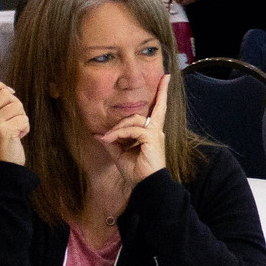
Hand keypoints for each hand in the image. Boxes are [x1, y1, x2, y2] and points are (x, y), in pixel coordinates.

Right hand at [0, 83, 28, 164]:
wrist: (2, 164)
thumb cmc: (1, 142)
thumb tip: (7, 90)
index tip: (10, 91)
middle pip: (5, 94)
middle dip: (16, 104)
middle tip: (15, 117)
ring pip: (17, 106)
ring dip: (22, 117)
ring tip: (15, 129)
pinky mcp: (4, 130)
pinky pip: (23, 119)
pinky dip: (25, 127)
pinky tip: (18, 136)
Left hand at [96, 74, 168, 189]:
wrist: (146, 186)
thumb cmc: (136, 172)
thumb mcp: (119, 155)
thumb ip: (112, 142)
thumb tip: (98, 134)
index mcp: (151, 134)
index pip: (157, 112)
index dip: (162, 96)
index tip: (167, 79)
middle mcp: (156, 132)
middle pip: (152, 110)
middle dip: (160, 93)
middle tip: (164, 80)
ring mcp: (155, 134)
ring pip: (134, 120)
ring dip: (118, 128)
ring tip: (107, 139)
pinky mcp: (151, 138)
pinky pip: (132, 130)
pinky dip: (118, 134)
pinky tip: (109, 140)